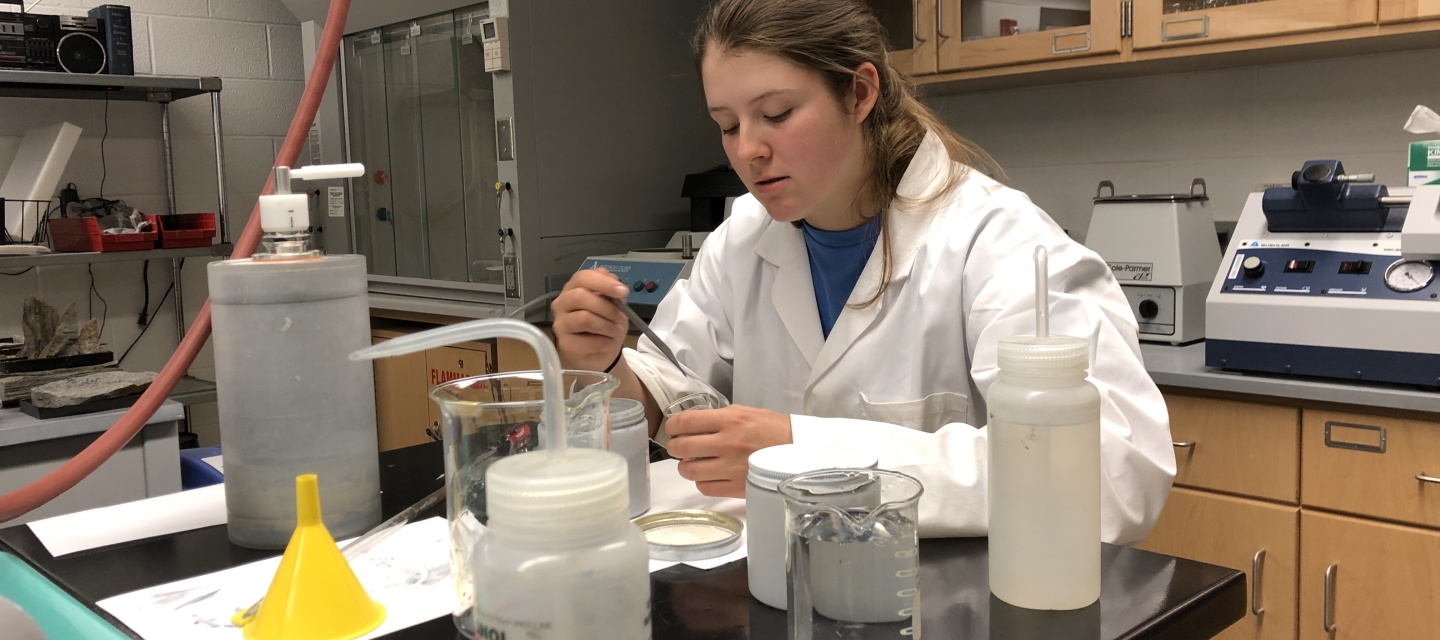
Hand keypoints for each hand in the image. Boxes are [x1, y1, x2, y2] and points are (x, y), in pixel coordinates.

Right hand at [551, 268, 630, 371]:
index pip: (582, 277)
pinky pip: (588, 341)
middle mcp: (561, 304)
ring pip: (584, 318)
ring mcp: (560, 324)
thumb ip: (612, 291)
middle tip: (622, 317)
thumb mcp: (614, 305)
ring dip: (608, 325)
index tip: (623, 291)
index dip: (603, 282)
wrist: (602, 353)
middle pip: (579, 296)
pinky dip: (605, 342)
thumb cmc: (606, 324)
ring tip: (616, 331)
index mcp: (573, 288)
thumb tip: (615, 283)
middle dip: (606, 307)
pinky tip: (608, 343)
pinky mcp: (565, 344)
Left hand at [665, 405, 792, 497]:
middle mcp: (727, 443)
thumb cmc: (776, 430)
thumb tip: (695, 422)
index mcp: (730, 420)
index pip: (685, 422)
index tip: (672, 428)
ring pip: (689, 470)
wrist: (802, 453)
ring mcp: (730, 468)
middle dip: (674, 446)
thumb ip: (721, 416)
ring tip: (693, 462)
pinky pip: (704, 487)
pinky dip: (702, 481)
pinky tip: (710, 475)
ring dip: (686, 466)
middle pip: (681, 447)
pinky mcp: (736, 488)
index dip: (672, 425)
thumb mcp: (748, 412)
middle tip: (678, 446)